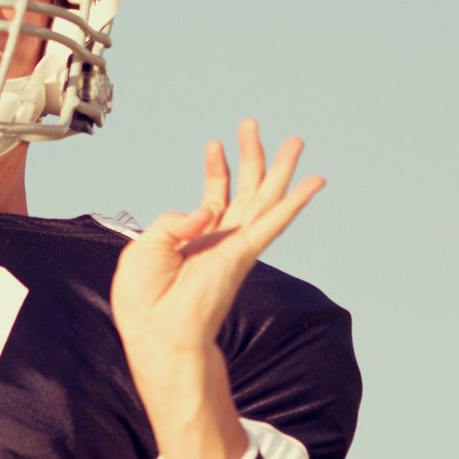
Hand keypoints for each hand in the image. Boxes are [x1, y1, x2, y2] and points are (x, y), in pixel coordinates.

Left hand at [110, 121, 324, 362]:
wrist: (158, 333)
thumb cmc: (146, 301)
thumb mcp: (145, 248)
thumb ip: (172, 222)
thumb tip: (205, 211)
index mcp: (196, 241)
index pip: (213, 198)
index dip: (216, 170)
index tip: (214, 144)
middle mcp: (221, 241)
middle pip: (244, 190)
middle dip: (251, 157)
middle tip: (253, 124)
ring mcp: (235, 246)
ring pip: (265, 199)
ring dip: (279, 169)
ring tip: (296, 141)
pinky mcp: (243, 253)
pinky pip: (274, 222)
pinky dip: (295, 202)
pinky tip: (314, 183)